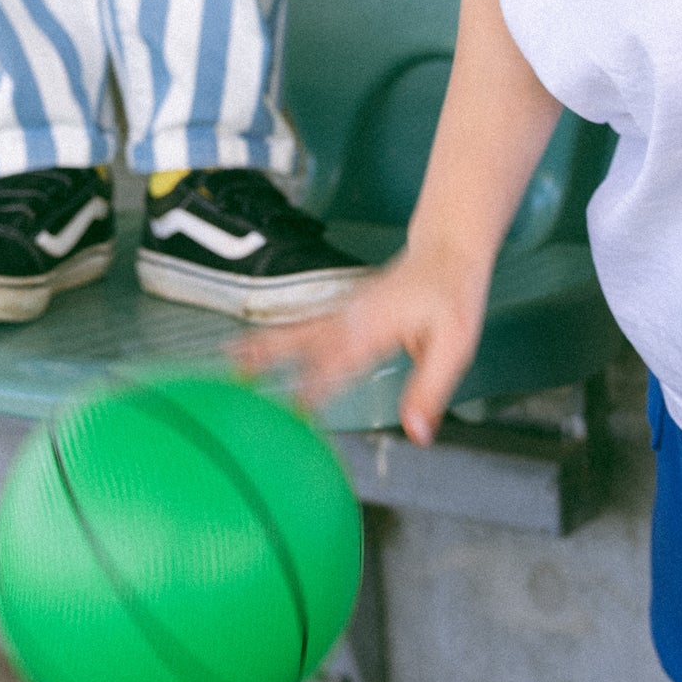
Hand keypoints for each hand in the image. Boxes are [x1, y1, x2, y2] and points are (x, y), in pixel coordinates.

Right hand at [238, 241, 489, 444]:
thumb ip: (432, 388)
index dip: (317, 386)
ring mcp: (341, 311)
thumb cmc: (452, 295)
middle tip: (236, 379)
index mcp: (375, 326)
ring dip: (260, 347)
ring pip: (294, 331)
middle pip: (302, 340)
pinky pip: (300, 326)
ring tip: (227, 362)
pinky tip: (249, 347)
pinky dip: (271, 338)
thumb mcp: (455, 345)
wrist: (445, 250)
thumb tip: (418, 432)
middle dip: (269, 359)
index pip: (339, 361)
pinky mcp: (339, 311)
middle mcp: (351, 316)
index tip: (293, 412)